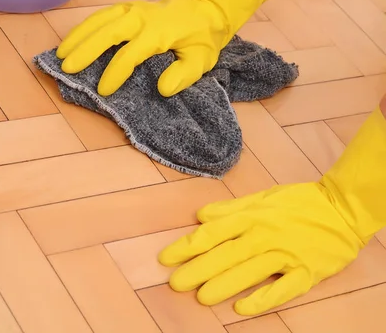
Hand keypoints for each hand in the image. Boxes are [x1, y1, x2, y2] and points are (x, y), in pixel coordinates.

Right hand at [57, 0, 294, 96]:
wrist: (206, 11)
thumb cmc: (202, 39)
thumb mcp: (201, 60)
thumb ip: (183, 74)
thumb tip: (162, 89)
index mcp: (159, 32)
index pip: (131, 53)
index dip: (115, 72)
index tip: (103, 90)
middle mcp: (142, 17)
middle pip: (108, 32)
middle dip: (86, 49)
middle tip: (67, 68)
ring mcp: (133, 9)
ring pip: (100, 19)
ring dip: (79, 35)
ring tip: (61, 54)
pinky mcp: (129, 7)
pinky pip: (103, 14)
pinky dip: (86, 26)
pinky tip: (74, 38)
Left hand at [158, 181, 363, 315]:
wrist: (341, 209)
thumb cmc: (299, 201)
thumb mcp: (263, 196)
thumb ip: (231, 208)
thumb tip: (200, 215)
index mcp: (254, 215)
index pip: (214, 231)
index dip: (188, 245)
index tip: (166, 257)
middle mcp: (266, 234)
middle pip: (227, 254)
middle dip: (199, 269)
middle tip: (175, 283)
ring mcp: (286, 255)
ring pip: (250, 272)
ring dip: (224, 285)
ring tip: (201, 297)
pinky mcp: (305, 273)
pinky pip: (281, 290)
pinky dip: (262, 300)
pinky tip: (241, 310)